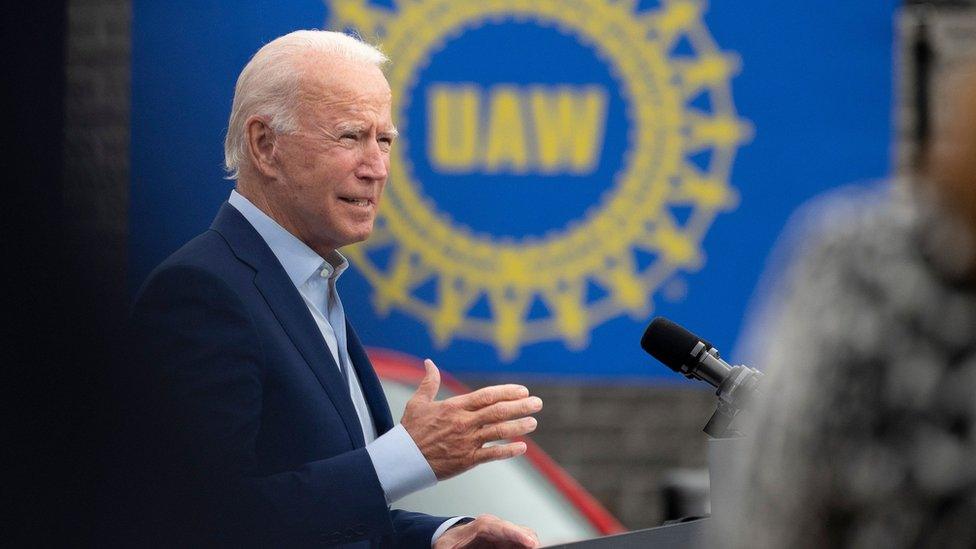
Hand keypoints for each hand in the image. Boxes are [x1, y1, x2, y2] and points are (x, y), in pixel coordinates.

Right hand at [401, 359, 542, 479]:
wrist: (403, 459)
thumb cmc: (410, 430)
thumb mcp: (418, 402)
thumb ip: (429, 382)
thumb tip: (428, 362)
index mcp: (455, 407)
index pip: (487, 396)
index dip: (507, 392)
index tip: (522, 390)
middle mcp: (464, 422)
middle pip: (498, 411)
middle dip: (520, 406)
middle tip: (538, 403)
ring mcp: (467, 442)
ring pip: (499, 432)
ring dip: (519, 426)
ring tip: (533, 422)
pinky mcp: (467, 460)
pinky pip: (492, 455)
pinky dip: (508, 451)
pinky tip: (522, 447)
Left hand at [434, 515, 539, 548]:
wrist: (450, 539)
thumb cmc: (449, 542)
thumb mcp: (444, 548)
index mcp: (482, 525)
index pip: (503, 527)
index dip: (518, 534)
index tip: (531, 543)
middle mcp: (496, 526)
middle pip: (520, 531)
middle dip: (531, 542)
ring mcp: (503, 534)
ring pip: (525, 537)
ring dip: (530, 545)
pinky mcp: (506, 542)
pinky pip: (522, 543)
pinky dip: (527, 547)